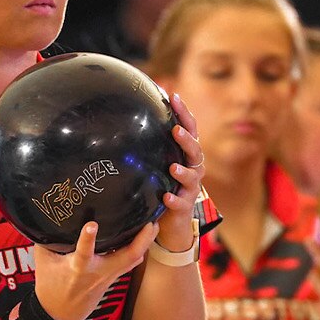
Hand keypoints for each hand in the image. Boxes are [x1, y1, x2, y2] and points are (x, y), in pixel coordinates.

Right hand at [33, 220, 159, 319]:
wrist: (59, 315)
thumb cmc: (50, 287)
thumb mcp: (43, 262)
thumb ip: (46, 239)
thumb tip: (47, 216)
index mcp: (78, 268)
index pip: (84, 253)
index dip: (88, 238)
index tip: (92, 224)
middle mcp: (98, 272)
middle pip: (126, 257)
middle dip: (141, 240)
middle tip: (151, 221)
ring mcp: (109, 276)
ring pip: (133, 260)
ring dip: (145, 243)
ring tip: (154, 224)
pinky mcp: (113, 278)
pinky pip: (130, 263)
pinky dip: (138, 250)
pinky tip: (144, 237)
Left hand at [155, 93, 206, 255]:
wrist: (171, 222)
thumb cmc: (162, 187)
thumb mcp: (156, 164)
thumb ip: (149, 145)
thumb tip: (124, 118)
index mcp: (186, 155)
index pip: (189, 129)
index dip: (184, 113)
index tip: (174, 97)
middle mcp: (193, 169)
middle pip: (195, 151)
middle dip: (187, 140)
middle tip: (176, 131)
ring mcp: (191, 188)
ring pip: (192, 177)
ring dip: (183, 172)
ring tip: (173, 168)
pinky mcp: (185, 207)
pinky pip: (181, 203)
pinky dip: (175, 199)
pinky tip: (166, 197)